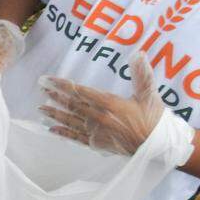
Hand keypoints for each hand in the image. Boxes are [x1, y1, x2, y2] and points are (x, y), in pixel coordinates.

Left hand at [40, 53, 171, 155]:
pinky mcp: (96, 144)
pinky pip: (75, 137)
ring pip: (70, 121)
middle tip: (41, 88)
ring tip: (41, 108)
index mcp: (109, 104)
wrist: (158, 146)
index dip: (63, 85)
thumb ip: (142, 74)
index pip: (80, 92)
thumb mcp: (149, 94)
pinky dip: (62, 133)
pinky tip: (50, 129)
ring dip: (54, 113)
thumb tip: (138, 53)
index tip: (49, 80)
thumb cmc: (154, 119)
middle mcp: (98, 118)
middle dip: (55, 96)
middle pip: (72, 105)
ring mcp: (96, 132)